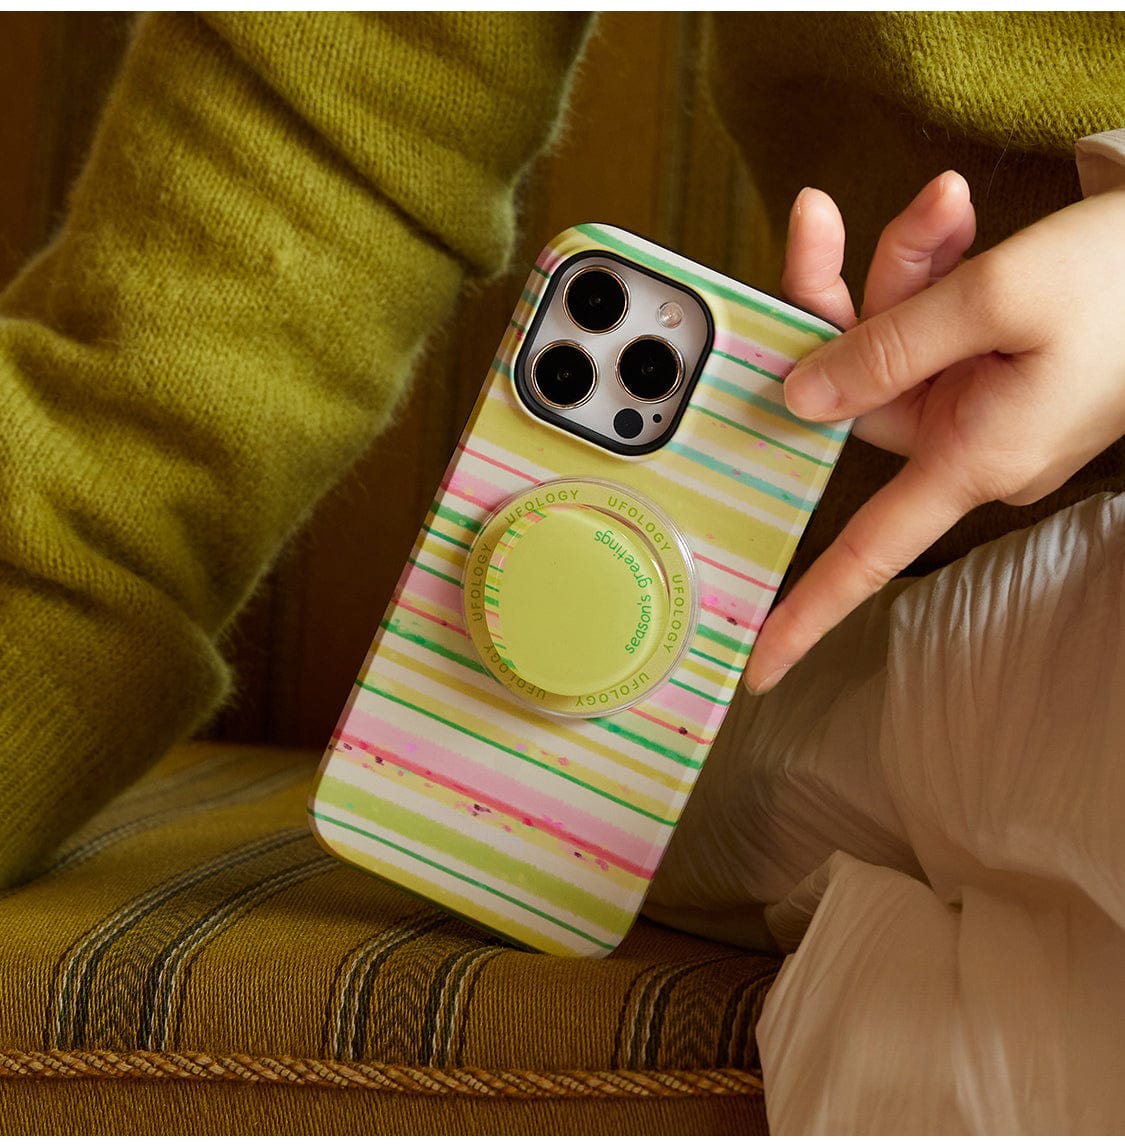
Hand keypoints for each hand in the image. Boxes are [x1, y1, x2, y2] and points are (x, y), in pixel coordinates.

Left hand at [745, 177, 1124, 692]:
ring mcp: (980, 408)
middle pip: (853, 391)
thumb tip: (799, 395)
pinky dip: (930, 273)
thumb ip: (887, 345)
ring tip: (947, 205)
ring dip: (900, 269)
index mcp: (973, 457)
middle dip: (847, 298)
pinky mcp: (993, 373)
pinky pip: (930, 330)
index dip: (807, 612)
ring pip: (888, 345)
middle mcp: (968, 445)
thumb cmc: (1124, 279)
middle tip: (824, 215)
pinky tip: (954, 219)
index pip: (869, 554)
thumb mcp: (999, 295)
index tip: (755, 665)